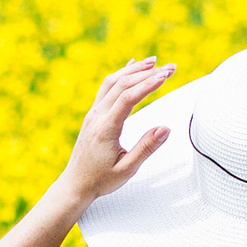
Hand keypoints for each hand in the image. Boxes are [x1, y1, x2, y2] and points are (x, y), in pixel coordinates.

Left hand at [61, 56, 175, 210]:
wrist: (75, 184)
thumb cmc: (100, 180)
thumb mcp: (127, 169)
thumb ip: (146, 148)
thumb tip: (165, 129)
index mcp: (105, 129)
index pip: (128, 98)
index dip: (148, 84)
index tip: (166, 76)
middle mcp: (97, 116)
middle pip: (122, 84)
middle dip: (147, 73)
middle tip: (170, 68)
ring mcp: (93, 113)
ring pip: (112, 82)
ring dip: (134, 70)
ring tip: (154, 62)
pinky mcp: (93, 114)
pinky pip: (106, 88)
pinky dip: (121, 74)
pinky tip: (131, 66)